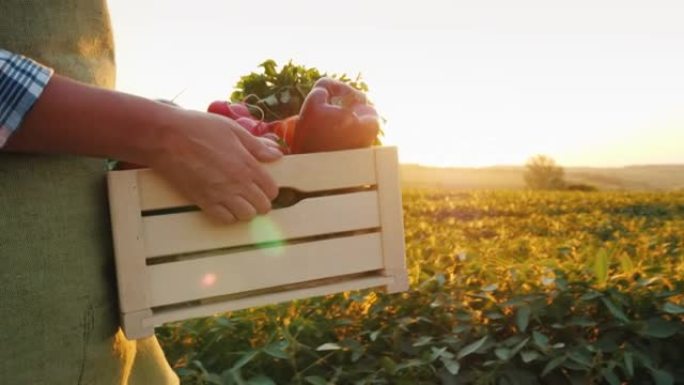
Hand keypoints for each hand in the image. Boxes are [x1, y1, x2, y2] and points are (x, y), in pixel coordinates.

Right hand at [148, 109, 282, 223]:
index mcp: (247, 164)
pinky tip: (225, 205)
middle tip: (253, 193)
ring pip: (246, 216)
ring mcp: (220, 194)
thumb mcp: (233, 130)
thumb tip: (277, 154)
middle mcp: (237, 183)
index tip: (263, 184)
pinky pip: (225, 219)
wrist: (167, 137)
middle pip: (262, 206)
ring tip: (240, 200)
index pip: (272, 189)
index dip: (270, 188)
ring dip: (246, 210)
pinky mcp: (203, 201)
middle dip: (261, 201)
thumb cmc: (199, 128)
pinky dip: (228, 216)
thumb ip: (257, 146)